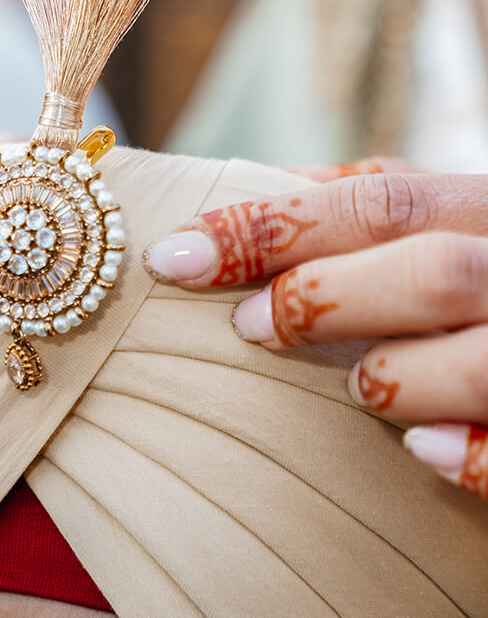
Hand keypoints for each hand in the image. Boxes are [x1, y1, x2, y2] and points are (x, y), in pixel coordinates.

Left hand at [142, 157, 487, 499]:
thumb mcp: (455, 211)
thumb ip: (375, 201)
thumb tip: (268, 184)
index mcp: (487, 205)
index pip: (374, 202)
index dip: (270, 225)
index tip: (178, 253)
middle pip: (426, 268)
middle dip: (323, 297)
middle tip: (249, 324)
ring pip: (477, 359)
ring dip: (394, 374)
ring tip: (358, 386)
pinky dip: (469, 450)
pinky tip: (423, 448)